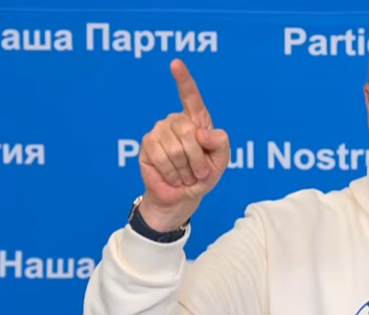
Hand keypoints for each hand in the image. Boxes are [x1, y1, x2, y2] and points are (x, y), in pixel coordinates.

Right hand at [138, 58, 230, 230]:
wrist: (184, 197)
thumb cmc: (204, 175)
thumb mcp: (221, 160)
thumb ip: (221, 143)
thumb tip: (201, 132)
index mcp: (196, 120)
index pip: (190, 96)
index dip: (183, 79)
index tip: (175, 63)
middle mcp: (176, 121)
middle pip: (188, 132)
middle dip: (198, 159)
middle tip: (199, 173)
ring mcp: (159, 131)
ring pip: (176, 148)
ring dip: (186, 169)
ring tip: (186, 176)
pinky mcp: (147, 145)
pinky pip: (161, 157)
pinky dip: (172, 173)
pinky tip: (174, 177)